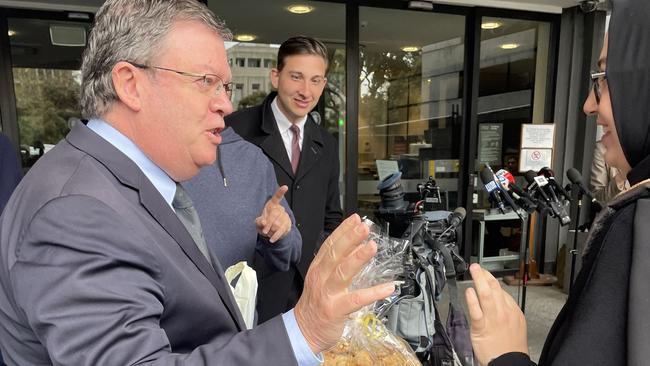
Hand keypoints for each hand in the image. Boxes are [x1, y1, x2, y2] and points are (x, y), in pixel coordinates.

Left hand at [255, 185, 290, 242]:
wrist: (270, 232)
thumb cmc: (263, 223)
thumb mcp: (258, 222)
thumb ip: (258, 221)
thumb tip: (263, 222)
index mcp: (272, 205)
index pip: (277, 197)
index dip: (281, 192)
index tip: (285, 187)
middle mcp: (280, 209)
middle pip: (275, 214)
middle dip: (268, 224)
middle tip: (264, 231)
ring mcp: (285, 217)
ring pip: (278, 224)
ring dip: (271, 231)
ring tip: (268, 233)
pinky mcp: (288, 225)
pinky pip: (282, 231)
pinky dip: (275, 236)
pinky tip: (272, 239)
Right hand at [294, 214, 394, 352]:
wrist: (304, 331)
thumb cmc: (316, 304)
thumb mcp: (321, 280)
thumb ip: (335, 265)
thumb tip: (355, 247)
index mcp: (317, 269)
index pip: (329, 245)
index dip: (342, 231)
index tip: (355, 219)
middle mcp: (320, 278)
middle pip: (335, 254)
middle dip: (350, 238)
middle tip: (364, 227)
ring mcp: (327, 294)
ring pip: (342, 272)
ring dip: (358, 258)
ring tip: (372, 247)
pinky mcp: (335, 310)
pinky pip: (356, 300)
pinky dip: (372, 293)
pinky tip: (387, 287)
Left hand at [465, 263, 528, 365]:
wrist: (509, 363)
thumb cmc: (511, 348)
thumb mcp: (515, 326)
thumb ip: (506, 313)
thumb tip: (498, 302)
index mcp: (513, 312)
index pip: (502, 291)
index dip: (492, 280)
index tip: (486, 275)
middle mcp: (504, 313)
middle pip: (495, 289)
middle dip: (485, 276)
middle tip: (478, 267)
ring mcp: (493, 319)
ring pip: (486, 295)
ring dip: (479, 280)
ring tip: (473, 270)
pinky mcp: (481, 327)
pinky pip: (476, 310)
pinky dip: (472, 299)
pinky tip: (468, 291)